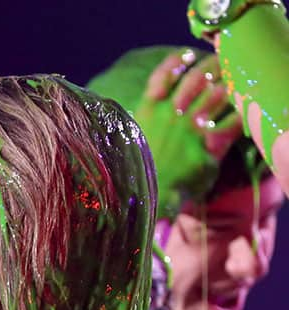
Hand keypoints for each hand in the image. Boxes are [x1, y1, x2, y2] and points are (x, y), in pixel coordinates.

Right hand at [136, 50, 242, 218]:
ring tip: (230, 83)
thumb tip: (130, 105)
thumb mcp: (125, 138)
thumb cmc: (131, 170)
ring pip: (216, 95)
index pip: (164, 75)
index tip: (189, 55)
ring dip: (227, 87)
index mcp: (148, 110)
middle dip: (211, 67)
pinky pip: (231, 122)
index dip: (178, 61)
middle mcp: (170, 115)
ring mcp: (190, 129)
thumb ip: (135, 119)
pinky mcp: (207, 146)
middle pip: (197, 78)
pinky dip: (238, 113)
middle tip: (219, 64)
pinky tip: (240, 110)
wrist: (143, 198)